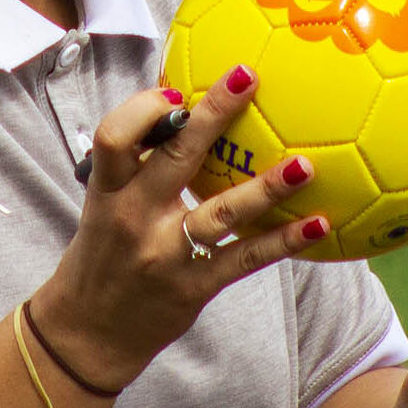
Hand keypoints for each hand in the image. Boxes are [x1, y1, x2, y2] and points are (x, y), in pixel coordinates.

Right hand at [29, 65, 326, 392]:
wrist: (88, 331)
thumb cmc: (104, 251)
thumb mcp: (104, 202)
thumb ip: (137, 162)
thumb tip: (182, 101)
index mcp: (108, 190)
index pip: (114, 137)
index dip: (144, 109)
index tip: (179, 90)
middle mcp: (135, 218)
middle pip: (175, 158)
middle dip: (213, 114)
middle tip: (249, 76)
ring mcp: (167, 254)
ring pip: (222, 213)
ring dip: (266, 187)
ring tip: (305, 164)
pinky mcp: (195, 285)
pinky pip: (246, 258)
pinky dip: (284, 240)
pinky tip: (319, 222)